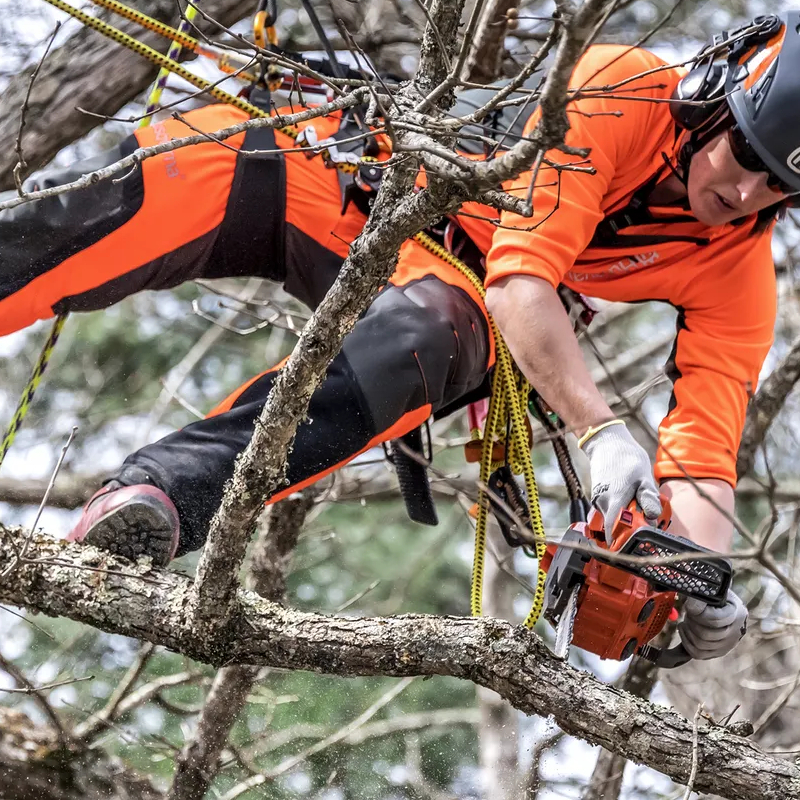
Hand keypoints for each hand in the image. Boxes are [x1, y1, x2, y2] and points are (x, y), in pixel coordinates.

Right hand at [580, 421, 660, 542]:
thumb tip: (653, 518)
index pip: (614, 532)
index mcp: (614, 500)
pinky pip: (609, 512)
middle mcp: (602, 504)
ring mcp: (597, 501)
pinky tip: (628, 497)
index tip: (638, 544)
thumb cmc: (627, 458)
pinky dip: (620, 510)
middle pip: (616, 528)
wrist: (607, 443)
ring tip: (638, 503)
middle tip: (647, 518)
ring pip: (613, 520)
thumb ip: (649, 499)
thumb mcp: (644, 477)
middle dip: (631, 528)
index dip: (624, 542)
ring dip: (626, 518)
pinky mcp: (597, 498)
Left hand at [678, 589, 746, 659]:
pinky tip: (683, 630)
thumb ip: (703, 595)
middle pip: (705, 634)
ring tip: (686, 620)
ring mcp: (728, 644)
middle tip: (687, 613)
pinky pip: (698, 654)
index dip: (696, 611)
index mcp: (736, 612)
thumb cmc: (716, 595)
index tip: (689, 605)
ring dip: (688, 631)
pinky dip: (686, 642)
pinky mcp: (719, 652)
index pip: (713, 618)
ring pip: (701, 645)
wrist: (727, 606)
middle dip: (691, 622)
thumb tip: (692, 604)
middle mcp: (736, 631)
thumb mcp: (713, 590)